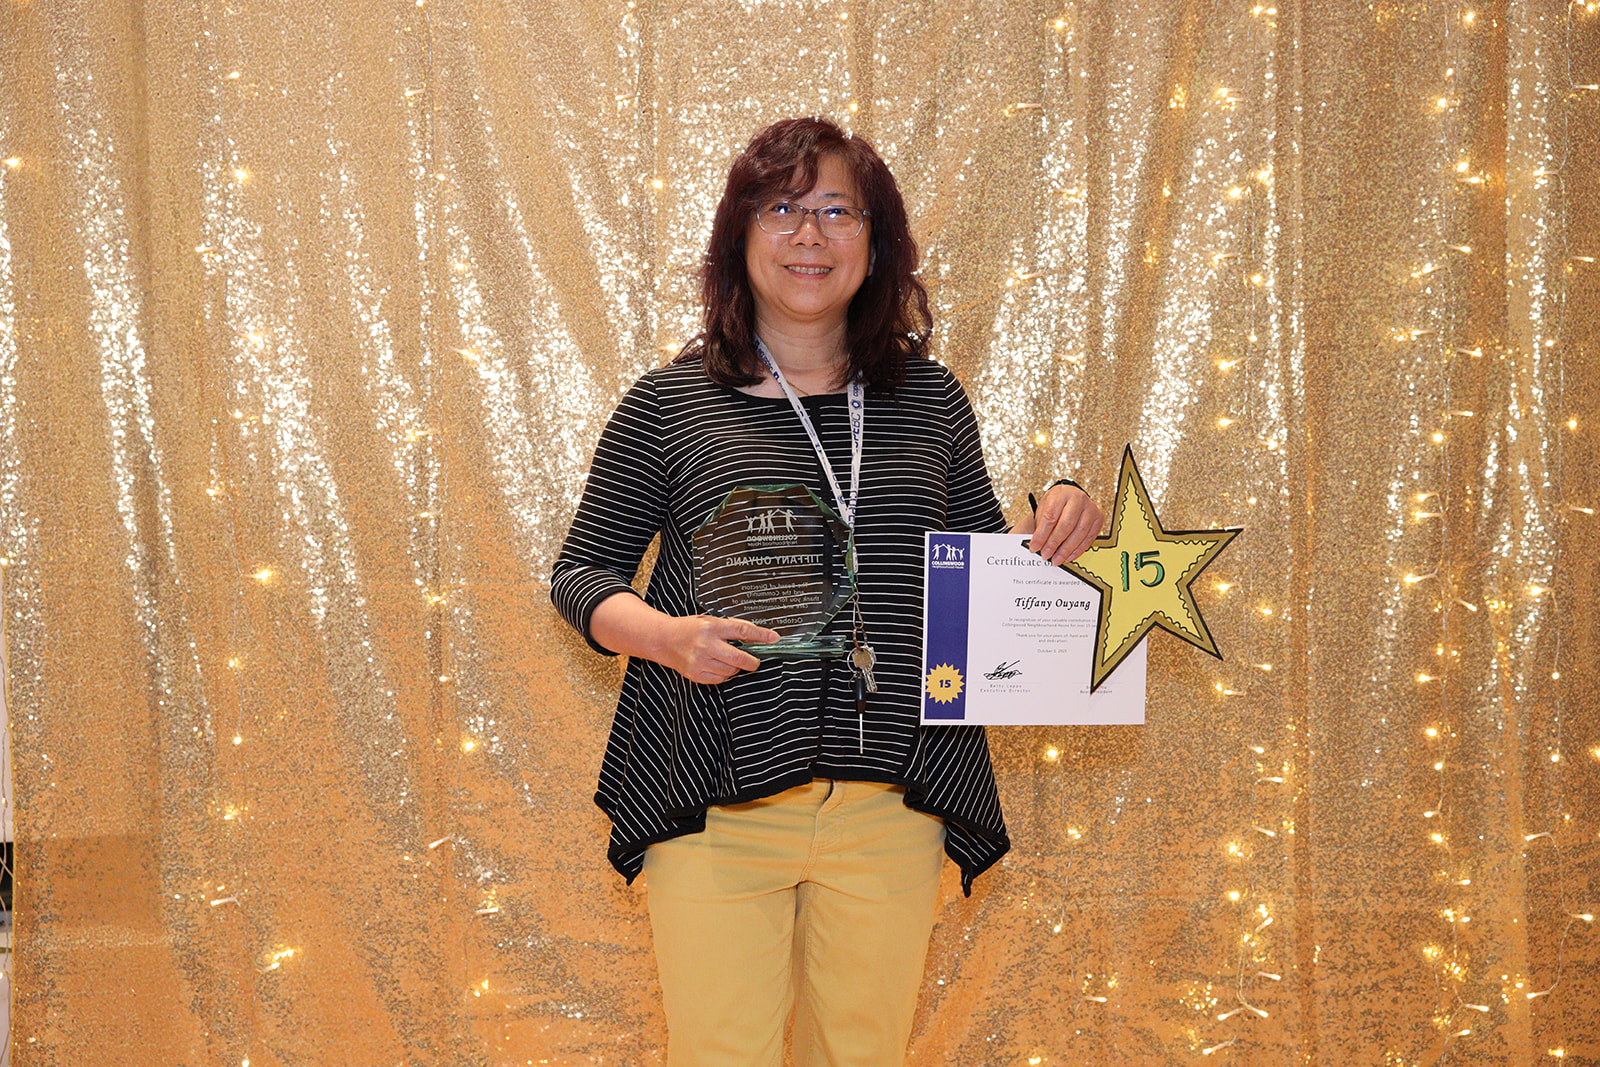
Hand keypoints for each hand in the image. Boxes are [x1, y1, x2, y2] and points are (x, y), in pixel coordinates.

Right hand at [659, 615, 780, 685]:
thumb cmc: (690, 628)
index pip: (742, 631)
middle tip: (755, 661)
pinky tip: (719, 666)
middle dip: (752, 661)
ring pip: (731, 670)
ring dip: (736, 667)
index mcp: (711, 626)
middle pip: (738, 657)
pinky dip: (725, 674)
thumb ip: (732, 626)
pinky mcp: (696, 674)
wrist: (665, 640)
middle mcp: (706, 644)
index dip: (761, 635)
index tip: (773, 638)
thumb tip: (755, 634)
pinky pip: (720, 679)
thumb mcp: (710, 620)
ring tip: (728, 660)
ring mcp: (700, 661)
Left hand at [1025, 483, 1103, 564]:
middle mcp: (1078, 498)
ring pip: (1079, 533)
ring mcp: (1090, 508)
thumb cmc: (1056, 503)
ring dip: (1066, 550)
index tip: (1035, 546)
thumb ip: (1041, 526)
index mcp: (1061, 493)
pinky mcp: (1098, 519)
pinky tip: (1068, 556)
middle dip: (1054, 543)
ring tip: (1056, 558)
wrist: (1069, 498)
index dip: (1042, 534)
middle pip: (1066, 525)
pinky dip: (1078, 550)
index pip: (1050, 516)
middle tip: (1046, 554)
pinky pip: (1089, 538)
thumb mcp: (1044, 508)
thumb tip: (1038, 545)